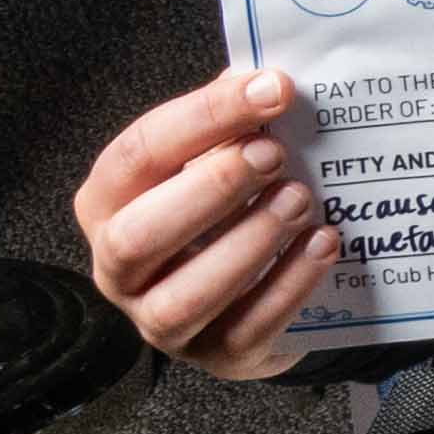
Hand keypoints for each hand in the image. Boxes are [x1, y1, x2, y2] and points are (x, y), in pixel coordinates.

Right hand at [77, 65, 347, 378]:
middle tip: (274, 154)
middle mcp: (119, 266)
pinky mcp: (214, 356)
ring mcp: (159, 320)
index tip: (271, 89)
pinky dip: (287, 286)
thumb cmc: (227, 208)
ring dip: (247, 244)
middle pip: (137, 236)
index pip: (137, 155)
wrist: (254, 293)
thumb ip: (235, 123)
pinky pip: (243, 331)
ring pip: (183, 298)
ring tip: (299, 200)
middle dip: (208, 191)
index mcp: (110, 202)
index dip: (202, 119)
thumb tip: (270, 77)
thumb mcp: (220, 158)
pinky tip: (323, 244)